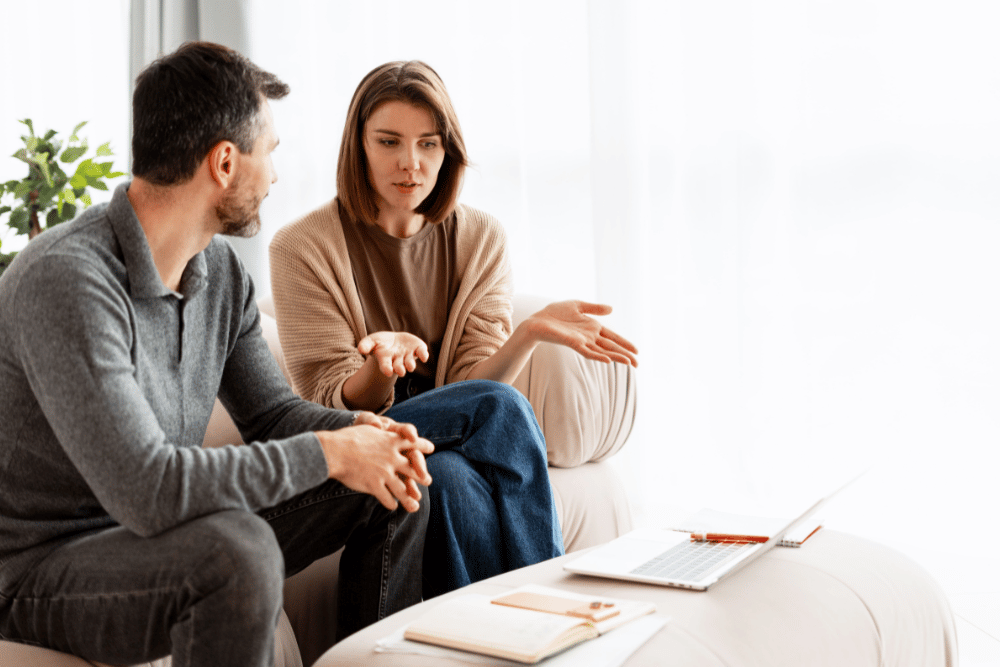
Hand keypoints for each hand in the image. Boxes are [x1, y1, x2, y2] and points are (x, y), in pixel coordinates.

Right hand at [316, 414, 433, 512]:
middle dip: (422, 476)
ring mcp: (384, 472)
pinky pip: (387, 498)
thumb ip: (380, 432)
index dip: (423, 445)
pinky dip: (391, 503)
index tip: (431, 448)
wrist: (333, 451)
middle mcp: (391, 457)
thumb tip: (384, 427)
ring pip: (403, 489)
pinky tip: (393, 506)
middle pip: (413, 469)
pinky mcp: (374, 485)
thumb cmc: (347, 438)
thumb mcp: (369, 430)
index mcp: (391, 441)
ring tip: (414, 504)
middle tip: (428, 480)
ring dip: (409, 498)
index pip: (413, 443)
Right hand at [357, 331, 429, 378]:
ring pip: (410, 362)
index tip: (388, 372)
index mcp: (386, 360)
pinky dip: (423, 354)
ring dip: (410, 364)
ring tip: (410, 367)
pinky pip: (422, 353)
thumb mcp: (371, 341)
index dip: (387, 368)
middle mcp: (398, 360)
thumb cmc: (380, 343)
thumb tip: (360, 349)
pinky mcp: (418, 349)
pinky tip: (424, 356)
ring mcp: (408, 355)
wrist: (394, 341)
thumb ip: (366, 345)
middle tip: (401, 372)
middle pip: (399, 366)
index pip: (386, 366)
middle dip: (400, 369)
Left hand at [526, 301, 638, 366]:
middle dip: (624, 354)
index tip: (636, 351)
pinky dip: (598, 356)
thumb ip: (594, 308)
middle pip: (611, 347)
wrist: (537, 320)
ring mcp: (582, 341)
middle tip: (638, 364)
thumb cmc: (555, 313)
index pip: (612, 337)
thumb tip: (612, 309)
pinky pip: (588, 352)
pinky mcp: (573, 344)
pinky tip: (608, 360)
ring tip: (629, 363)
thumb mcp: (577, 305)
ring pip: (602, 352)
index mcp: (592, 327)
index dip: (624, 343)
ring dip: (616, 357)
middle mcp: (589, 337)